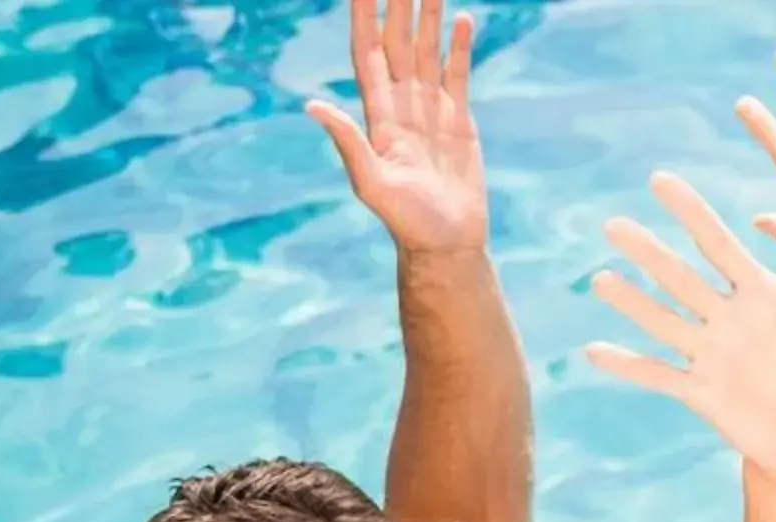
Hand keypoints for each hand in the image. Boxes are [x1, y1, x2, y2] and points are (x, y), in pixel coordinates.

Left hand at [309, 0, 488, 254]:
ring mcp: (431, 111)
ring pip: (426, 52)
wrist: (446, 244)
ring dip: (428, 18)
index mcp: (378, 115)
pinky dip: (459, 47)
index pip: (369, 54)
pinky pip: (457, 74)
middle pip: (398, 44)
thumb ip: (348, 142)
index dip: (363, 19)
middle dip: (398, 7)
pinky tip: (463, 20)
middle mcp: (402, 105)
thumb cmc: (407, 221)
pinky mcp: (459, 122)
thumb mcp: (372, 183)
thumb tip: (313, 105)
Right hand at [584, 177, 775, 478]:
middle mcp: (728, 319)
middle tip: (614, 225)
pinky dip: (629, 365)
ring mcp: (711, 355)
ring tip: (602, 281)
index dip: (691, 214)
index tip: (659, 180)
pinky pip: (659, 376)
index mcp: (762, 296)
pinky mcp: (702, 393)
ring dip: (633, 303)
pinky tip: (596, 350)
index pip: (720, 246)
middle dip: (649, 253)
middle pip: (681, 279)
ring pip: (664, 322)